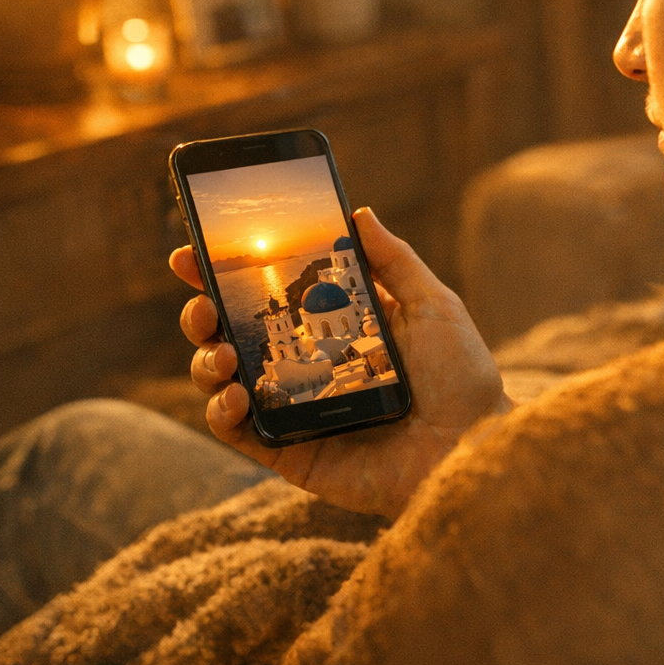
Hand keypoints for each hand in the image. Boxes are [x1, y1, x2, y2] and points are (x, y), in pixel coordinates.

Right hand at [170, 207, 511, 518]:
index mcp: (332, 327)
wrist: (471, 449)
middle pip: (232, 334)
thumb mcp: (432, 307)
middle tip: (204, 304)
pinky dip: (221, 413)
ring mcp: (294, 409)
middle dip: (202, 314)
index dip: (222, 274)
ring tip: (224, 354)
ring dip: (206, 361)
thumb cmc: (461, 379)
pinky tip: (234, 395)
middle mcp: (306, 365)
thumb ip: (394, 261)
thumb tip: (359, 212)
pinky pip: (238, 434)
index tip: (192, 251)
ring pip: (222, 382)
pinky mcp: (291, 452)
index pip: (268, 294)